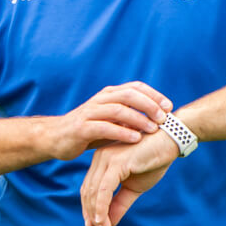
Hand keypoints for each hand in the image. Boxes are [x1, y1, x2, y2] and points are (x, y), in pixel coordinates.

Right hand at [43, 82, 172, 161]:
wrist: (56, 138)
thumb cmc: (88, 130)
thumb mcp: (111, 120)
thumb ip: (129, 117)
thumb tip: (158, 119)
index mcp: (108, 95)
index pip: (135, 87)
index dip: (154, 94)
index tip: (169, 106)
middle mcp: (100, 100)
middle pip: (129, 95)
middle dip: (149, 105)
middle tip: (164, 118)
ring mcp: (90, 112)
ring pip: (118, 110)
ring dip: (138, 119)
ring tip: (153, 129)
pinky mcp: (82, 127)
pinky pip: (104, 127)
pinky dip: (122, 132)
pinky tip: (135, 139)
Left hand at [80, 128, 178, 225]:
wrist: (170, 141)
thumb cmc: (154, 160)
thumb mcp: (135, 187)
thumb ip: (120, 203)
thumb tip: (108, 223)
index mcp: (103, 161)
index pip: (90, 187)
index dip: (89, 207)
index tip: (92, 225)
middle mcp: (100, 158)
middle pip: (88, 190)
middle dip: (90, 212)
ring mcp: (107, 159)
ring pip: (95, 191)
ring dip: (96, 214)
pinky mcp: (116, 162)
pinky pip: (104, 189)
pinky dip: (101, 206)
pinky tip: (102, 220)